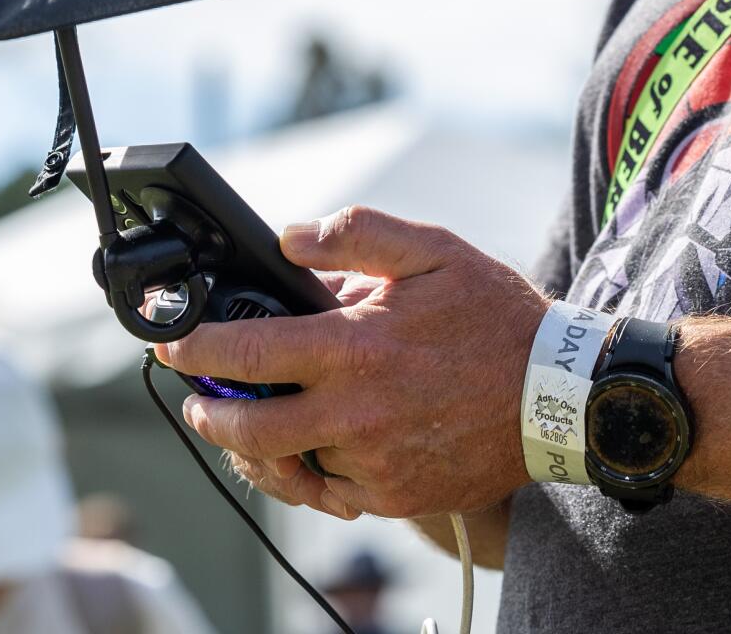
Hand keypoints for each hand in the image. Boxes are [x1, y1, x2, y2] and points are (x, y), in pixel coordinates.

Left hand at [156, 206, 548, 520]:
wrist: (557, 393)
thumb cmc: (494, 317)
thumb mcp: (433, 250)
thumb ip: (358, 233)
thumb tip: (291, 237)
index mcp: (357, 348)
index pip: (249, 350)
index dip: (196, 347)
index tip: (173, 342)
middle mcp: (356, 413)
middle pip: (248, 426)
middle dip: (209, 411)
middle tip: (199, 397)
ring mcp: (374, 463)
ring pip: (286, 464)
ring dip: (257, 444)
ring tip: (247, 423)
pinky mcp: (393, 497)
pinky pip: (328, 494)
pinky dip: (307, 473)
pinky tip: (307, 449)